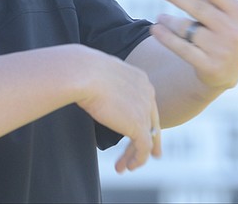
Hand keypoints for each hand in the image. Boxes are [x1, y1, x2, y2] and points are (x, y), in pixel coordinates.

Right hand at [75, 48, 161, 172]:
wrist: (83, 74)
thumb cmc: (83, 70)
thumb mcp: (101, 74)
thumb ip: (107, 83)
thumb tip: (97, 88)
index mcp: (140, 79)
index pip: (147, 104)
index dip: (146, 119)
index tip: (143, 131)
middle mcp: (147, 93)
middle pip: (152, 121)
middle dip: (152, 140)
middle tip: (154, 154)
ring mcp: (145, 109)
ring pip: (147, 137)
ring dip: (136, 154)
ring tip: (126, 166)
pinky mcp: (139, 125)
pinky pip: (143, 148)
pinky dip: (137, 160)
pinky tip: (128, 167)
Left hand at [149, 0, 237, 90]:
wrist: (225, 71)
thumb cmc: (219, 26)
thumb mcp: (219, 4)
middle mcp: (234, 31)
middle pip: (200, 9)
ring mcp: (222, 50)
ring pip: (189, 30)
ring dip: (169, 21)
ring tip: (159, 17)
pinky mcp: (209, 67)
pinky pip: (184, 49)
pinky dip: (167, 38)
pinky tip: (155, 29)